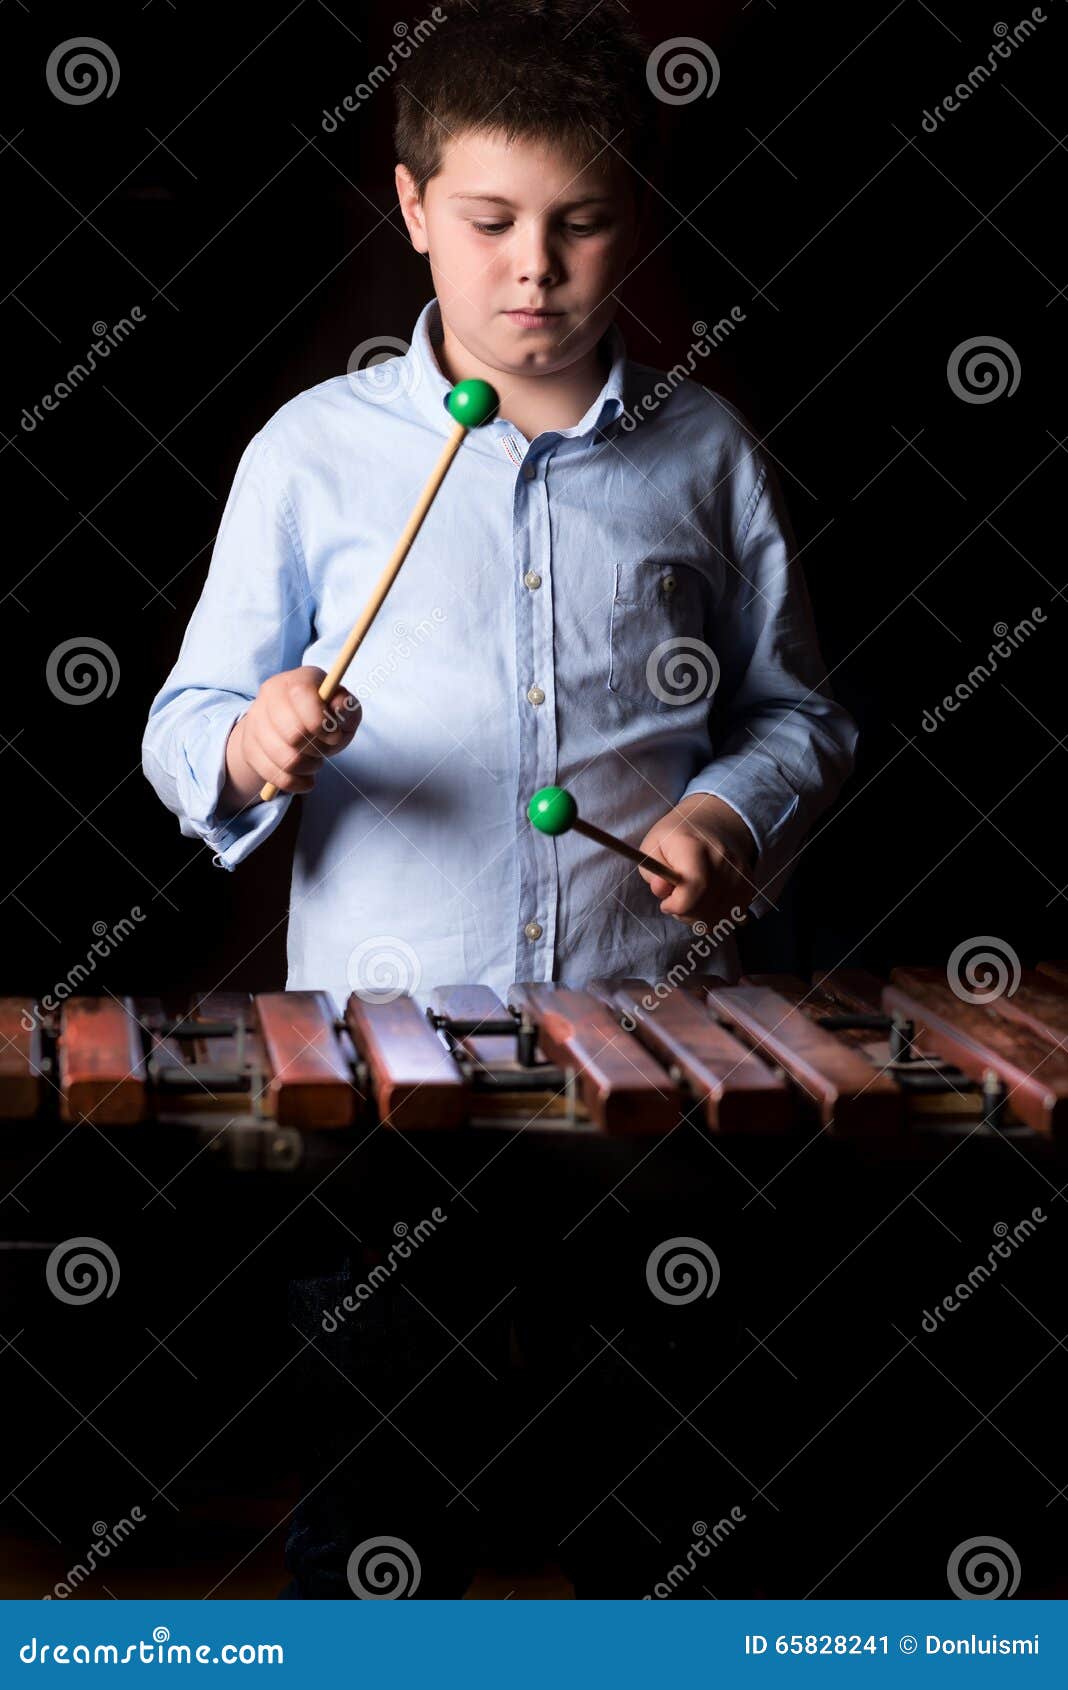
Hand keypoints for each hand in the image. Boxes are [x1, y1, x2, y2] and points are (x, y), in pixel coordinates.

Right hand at [223, 665, 361, 806]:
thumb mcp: (342, 709)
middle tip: (325, 748)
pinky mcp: (249, 748)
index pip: (301, 696)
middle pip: (292, 734)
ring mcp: (255, 721)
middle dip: (318, 749)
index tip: (334, 736)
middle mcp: (269, 695)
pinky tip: (306, 779)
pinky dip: (296, 783)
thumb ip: (348, 707)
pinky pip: (274, 775)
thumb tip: (341, 707)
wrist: (290, 726)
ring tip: (316, 760)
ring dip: (309, 767)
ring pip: (285, 759)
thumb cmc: (323, 715)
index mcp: (295, 680)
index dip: (321, 722)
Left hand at [638, 793, 757, 929]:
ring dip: (700, 917)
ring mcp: (740, 873)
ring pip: (719, 917)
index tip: (667, 900)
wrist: (711, 824)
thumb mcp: (651, 848)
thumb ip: (652, 873)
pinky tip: (707, 900)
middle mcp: (723, 860)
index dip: (676, 905)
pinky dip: (716, 915)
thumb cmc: (675, 839)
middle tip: (676, 899)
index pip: (693, 890)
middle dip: (684, 913)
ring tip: (691, 898)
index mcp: (694, 847)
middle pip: (705, 908)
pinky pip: (731, 916)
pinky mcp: (749, 885)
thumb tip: (661, 889)